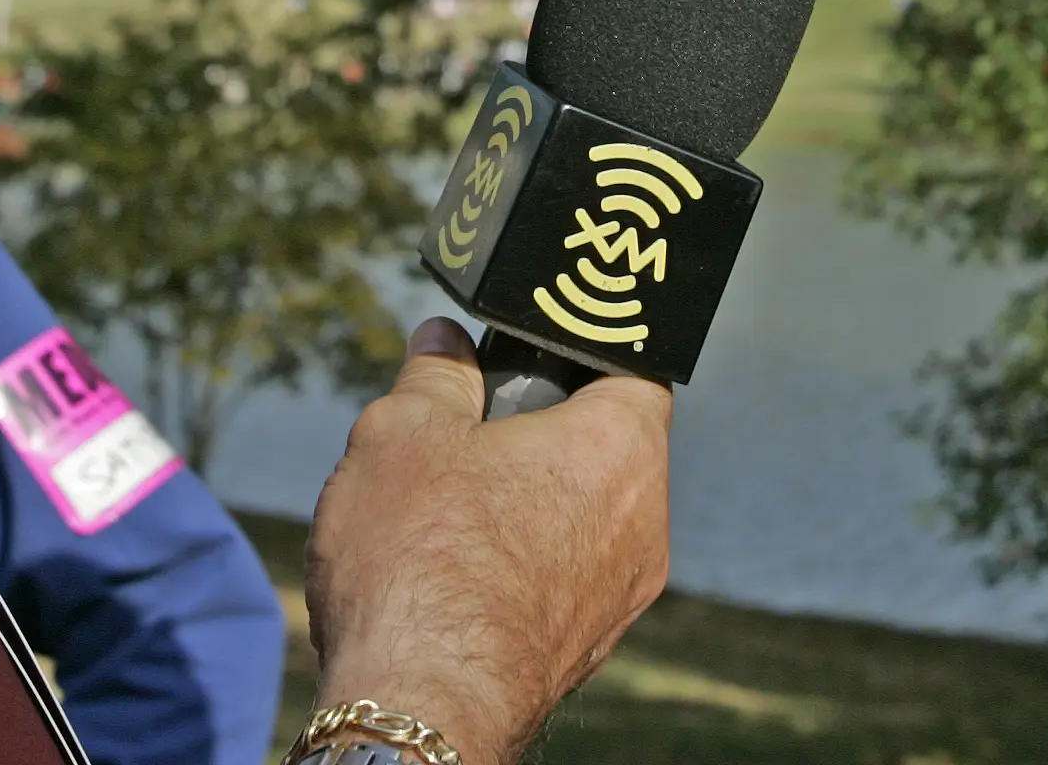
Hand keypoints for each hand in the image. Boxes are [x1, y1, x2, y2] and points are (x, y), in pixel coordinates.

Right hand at [303, 319, 671, 764]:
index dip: (576, 354)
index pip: (630, 370)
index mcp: (619, 446)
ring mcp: (623, 596)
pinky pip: (565, 582)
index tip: (524, 358)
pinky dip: (521, 569)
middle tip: (467, 437)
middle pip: (604, 448)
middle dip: (538, 437)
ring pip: (583, 520)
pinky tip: (454, 580)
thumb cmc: (419, 558)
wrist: (423, 706)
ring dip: (526, 508)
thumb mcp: (403, 434)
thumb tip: (444, 340)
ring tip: (447, 516)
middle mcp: (645, 522)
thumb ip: (434, 376)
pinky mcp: (590, 650)